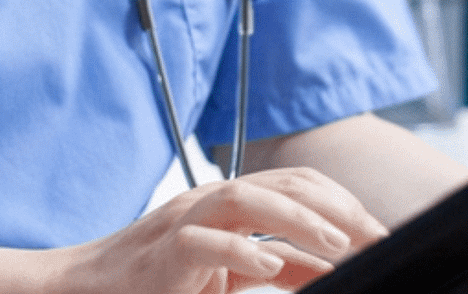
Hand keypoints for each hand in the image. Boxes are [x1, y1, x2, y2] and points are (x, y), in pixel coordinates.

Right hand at [47, 166, 389, 293]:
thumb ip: (280, 268)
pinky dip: (242, 252)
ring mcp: (186, 219)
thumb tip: (331, 270)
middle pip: (285, 183)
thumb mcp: (232, 273)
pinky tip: (270, 270)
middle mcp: (212, 200)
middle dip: (338, 208)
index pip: (299, 184)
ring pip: (249, 198)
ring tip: (339, 245)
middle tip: (377, 237)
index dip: (344, 202)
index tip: (381, 232)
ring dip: (300, 220)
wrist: (86, 288)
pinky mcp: (166, 250)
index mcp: (232, 202)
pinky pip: (206, 243)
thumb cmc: (159, 282)